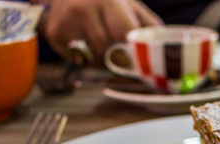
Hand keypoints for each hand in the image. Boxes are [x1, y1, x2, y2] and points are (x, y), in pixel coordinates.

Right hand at [41, 0, 161, 64]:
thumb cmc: (104, 0)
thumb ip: (148, 25)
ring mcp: (67, 21)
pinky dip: (85, 58)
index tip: (140, 62)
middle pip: (109, 50)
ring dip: (103, 60)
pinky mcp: (54, 33)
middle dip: (118, 58)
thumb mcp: (129, 4)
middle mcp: (84, 9)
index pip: (125, 36)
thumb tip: (165, 51)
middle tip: (122, 57)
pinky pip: (77, 60)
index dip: (134, 52)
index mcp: (108, 1)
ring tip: (104, 48)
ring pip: (94, 58)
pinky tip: (85, 43)